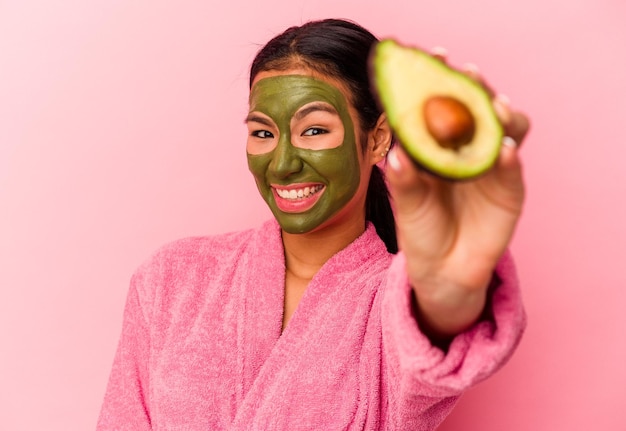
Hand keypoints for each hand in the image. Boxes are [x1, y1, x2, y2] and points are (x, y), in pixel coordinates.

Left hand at [384, 49, 530, 337]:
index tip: (435, 57)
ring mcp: (491, 166)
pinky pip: (512, 169)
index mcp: (439, 144)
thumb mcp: (406, 205)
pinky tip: (502, 151)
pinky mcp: (509, 190)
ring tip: (494, 109)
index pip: (444, 104)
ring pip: (507, 128)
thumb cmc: (420, 230)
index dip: (441, 80)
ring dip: (502, 115)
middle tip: (468, 74)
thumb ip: (403, 181)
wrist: (442, 271)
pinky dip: (509, 158)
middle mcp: (468, 148)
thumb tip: (396, 154)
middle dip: (476, 88)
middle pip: (479, 107)